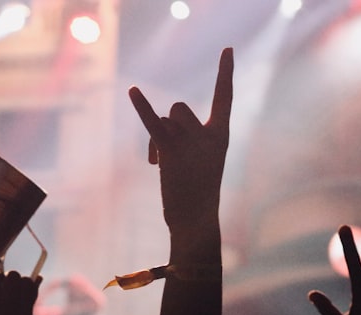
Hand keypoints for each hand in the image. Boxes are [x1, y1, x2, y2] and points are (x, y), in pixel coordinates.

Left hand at [128, 48, 232, 259]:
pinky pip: (153, 123)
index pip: (225, 97)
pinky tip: (133, 90)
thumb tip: (160, 129)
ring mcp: (190, 142)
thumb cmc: (197, 195)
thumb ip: (187, 139)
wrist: (196, 220)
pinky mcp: (171, 151)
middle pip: (179, 108)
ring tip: (160, 162)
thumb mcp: (200, 162)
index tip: (227, 49)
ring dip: (156, 136)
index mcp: (220, 136)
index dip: (225, 73)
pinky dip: (142, 106)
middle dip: (168, 124)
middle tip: (168, 154)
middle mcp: (207, 134)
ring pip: (164, 119)